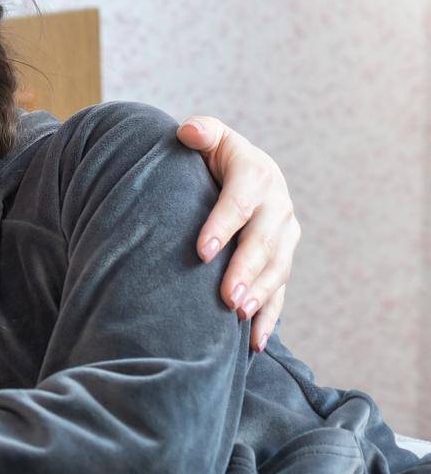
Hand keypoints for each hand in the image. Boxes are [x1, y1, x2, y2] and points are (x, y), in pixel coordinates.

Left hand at [178, 116, 299, 351]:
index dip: (223, 226)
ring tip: (238, 315)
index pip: (241, 201)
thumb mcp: (208, 136)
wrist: (236, 170)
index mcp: (257, 173)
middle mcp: (277, 205)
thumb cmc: (211, 153)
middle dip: (247, 270)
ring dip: (260, 294)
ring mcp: (284, 235)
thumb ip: (201, 132)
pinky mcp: (282, 259)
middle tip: (228, 297)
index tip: (201, 252)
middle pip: (264, 241)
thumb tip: (188, 132)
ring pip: (277, 268)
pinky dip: (268, 317)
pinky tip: (253, 342)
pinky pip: (279, 291)